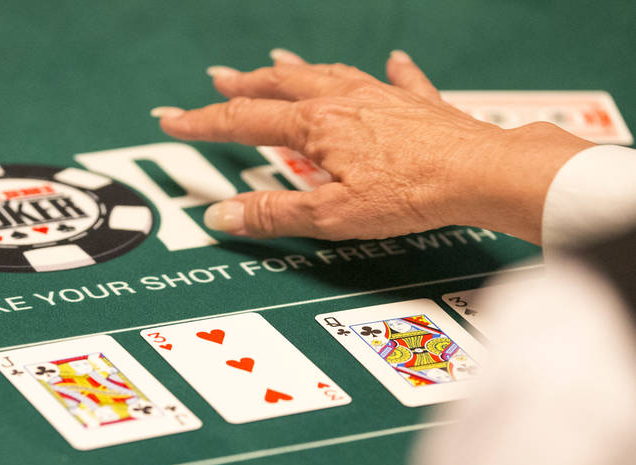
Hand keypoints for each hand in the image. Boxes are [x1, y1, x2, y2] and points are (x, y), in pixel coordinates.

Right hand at [152, 49, 593, 244]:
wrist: (480, 174)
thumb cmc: (408, 195)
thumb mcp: (329, 216)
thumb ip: (272, 214)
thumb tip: (219, 217)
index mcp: (315, 127)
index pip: (244, 122)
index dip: (203, 122)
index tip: (171, 118)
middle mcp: (344, 102)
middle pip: (281, 87)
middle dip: (244, 85)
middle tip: (217, 79)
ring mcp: (381, 99)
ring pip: (328, 75)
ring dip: (296, 71)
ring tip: (276, 64)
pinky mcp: (418, 107)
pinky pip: (399, 81)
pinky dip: (390, 72)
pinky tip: (393, 61)